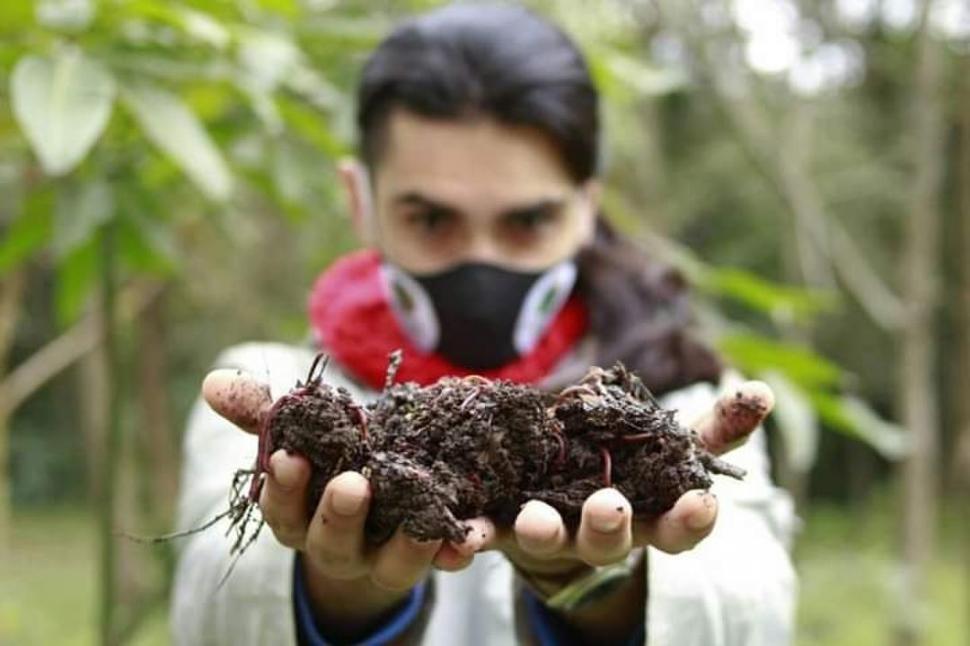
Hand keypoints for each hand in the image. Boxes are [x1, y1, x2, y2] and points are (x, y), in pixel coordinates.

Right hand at [201, 369, 487, 632]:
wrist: (381, 514)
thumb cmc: (332, 463)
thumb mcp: (303, 437)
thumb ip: (264, 414)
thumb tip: (212, 381)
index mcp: (300, 517)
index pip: (282, 510)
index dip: (284, 487)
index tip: (289, 457)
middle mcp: (339, 546)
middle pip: (332, 542)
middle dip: (340, 515)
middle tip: (352, 484)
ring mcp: (385, 558)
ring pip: (392, 565)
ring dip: (405, 545)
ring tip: (420, 520)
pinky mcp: (430, 557)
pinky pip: (443, 563)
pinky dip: (456, 553)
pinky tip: (469, 539)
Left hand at [475, 380, 775, 574]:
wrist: (565, 504)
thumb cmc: (631, 470)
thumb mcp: (673, 447)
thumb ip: (717, 427)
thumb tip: (760, 391)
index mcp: (648, 516)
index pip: (679, 527)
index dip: (691, 520)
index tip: (703, 504)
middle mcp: (601, 532)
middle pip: (610, 538)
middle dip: (609, 524)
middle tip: (608, 506)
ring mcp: (551, 533)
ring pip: (547, 538)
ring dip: (541, 530)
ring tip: (533, 518)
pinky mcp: (501, 526)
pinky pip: (484, 533)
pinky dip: (468, 536)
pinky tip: (455, 534)